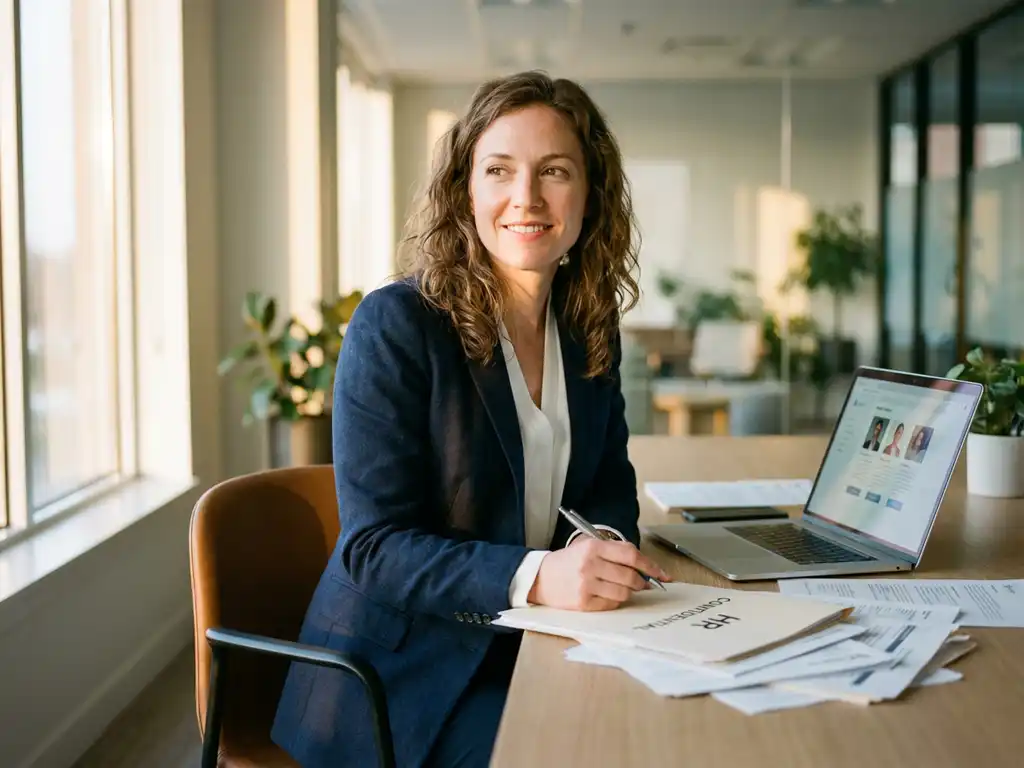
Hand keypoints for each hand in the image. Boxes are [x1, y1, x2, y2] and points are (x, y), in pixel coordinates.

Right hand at [527, 538, 672, 611]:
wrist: (540, 577)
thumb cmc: (568, 562)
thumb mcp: (588, 548)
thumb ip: (615, 554)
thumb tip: (646, 570)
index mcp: (593, 547)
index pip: (632, 556)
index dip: (651, 565)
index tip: (663, 574)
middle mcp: (590, 565)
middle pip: (631, 576)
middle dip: (641, 582)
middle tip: (640, 583)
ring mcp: (586, 585)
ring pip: (624, 593)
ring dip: (627, 592)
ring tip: (618, 588)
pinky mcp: (583, 602)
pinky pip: (611, 605)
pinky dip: (614, 601)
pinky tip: (606, 595)